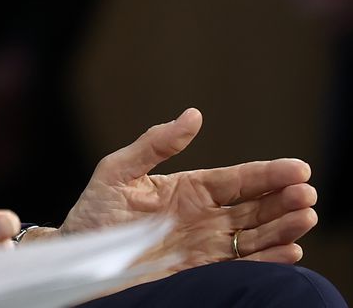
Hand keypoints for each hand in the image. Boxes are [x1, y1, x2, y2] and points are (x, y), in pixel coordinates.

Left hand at [59, 108, 317, 269]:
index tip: (299, 169)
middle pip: (254, 207)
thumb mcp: (118, 170)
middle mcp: (203, 216)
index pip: (236, 180)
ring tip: (306, 219)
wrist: (77, 254)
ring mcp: (204, 245)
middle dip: (283, 201)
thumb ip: (155, 144)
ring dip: (283, 228)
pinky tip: (289, 252)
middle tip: (308, 196)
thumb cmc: (94, 211)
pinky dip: (266, 259)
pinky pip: (239, 264)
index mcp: (188, 189)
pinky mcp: (199, 270)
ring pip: (254, 235)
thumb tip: (194, 115)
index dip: (267, 174)